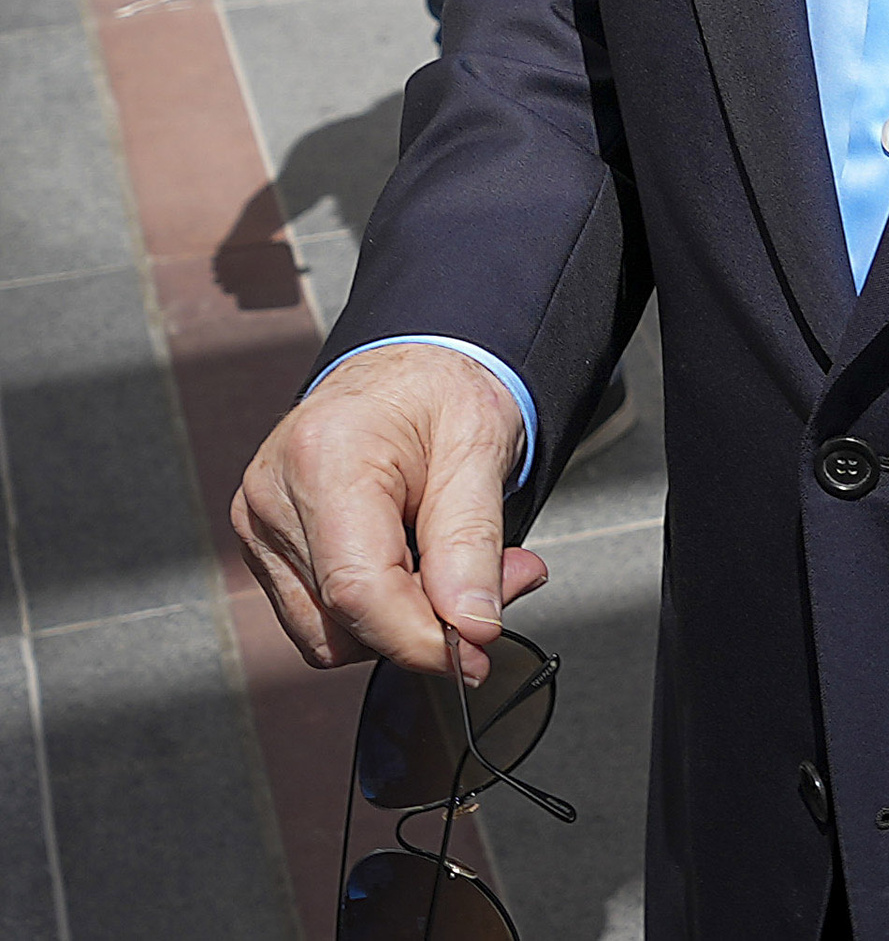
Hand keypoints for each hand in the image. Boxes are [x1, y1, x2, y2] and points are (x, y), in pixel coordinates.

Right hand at [234, 346, 547, 682]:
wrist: (408, 364)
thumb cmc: (443, 390)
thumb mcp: (481, 448)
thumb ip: (473, 542)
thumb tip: (472, 626)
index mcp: (324, 458)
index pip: (358, 589)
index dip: (420, 637)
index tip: (478, 651)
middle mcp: (272, 496)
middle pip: (342, 617)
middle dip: (427, 621)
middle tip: (501, 579)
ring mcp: (259, 524)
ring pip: (326, 630)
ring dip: (401, 620)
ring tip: (457, 564)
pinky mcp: (265, 544)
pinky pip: (317, 614)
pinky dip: (375, 609)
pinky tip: (415, 565)